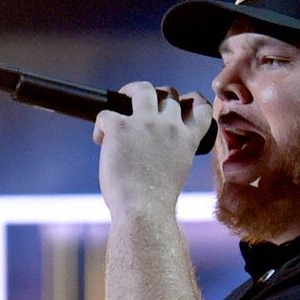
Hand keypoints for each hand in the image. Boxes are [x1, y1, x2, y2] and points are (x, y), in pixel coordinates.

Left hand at [93, 81, 212, 222]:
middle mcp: (169, 126)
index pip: (200, 109)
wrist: (144, 210)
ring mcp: (145, 123)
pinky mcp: (120, 127)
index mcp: (187, 140)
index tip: (182, 105)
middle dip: (155, 97)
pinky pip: (105, 114)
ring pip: (142, 89)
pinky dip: (100, 126)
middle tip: (140, 108)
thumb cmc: (156, 201)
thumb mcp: (176, 171)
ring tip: (121, 102)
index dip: (192, 102)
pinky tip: (99, 140)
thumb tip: (150, 147)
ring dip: (130, 91)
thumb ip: (171, 152)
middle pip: (168, 94)